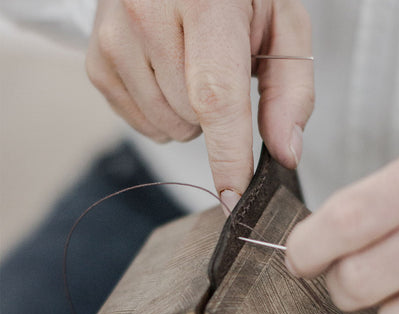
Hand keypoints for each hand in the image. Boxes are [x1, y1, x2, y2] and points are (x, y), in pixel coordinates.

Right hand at [86, 0, 313, 208]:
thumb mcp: (282, 27)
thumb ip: (290, 92)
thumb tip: (286, 154)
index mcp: (206, 0)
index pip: (215, 97)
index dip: (227, 155)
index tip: (234, 198)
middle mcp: (147, 12)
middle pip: (192, 118)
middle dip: (216, 118)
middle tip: (220, 73)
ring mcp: (115, 38)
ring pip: (166, 125)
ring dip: (189, 117)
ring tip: (193, 70)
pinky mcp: (98, 60)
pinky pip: (140, 122)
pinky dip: (163, 114)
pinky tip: (169, 78)